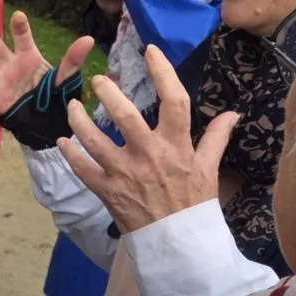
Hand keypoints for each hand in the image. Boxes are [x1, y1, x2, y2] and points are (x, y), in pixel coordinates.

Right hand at [0, 11, 94, 115]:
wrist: (45, 118)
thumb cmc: (51, 92)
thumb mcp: (65, 77)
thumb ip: (73, 59)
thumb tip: (88, 38)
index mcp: (28, 57)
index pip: (23, 38)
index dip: (20, 27)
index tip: (18, 15)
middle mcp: (10, 66)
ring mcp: (1, 83)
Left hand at [59, 45, 238, 231]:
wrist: (179, 245)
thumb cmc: (194, 204)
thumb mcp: (208, 169)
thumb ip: (215, 138)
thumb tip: (232, 113)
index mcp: (176, 147)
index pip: (174, 101)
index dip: (162, 72)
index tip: (150, 50)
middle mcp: (149, 156)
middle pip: (126, 117)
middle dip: (109, 93)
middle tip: (99, 79)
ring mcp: (125, 174)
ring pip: (95, 141)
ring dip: (79, 121)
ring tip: (72, 106)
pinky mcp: (107, 191)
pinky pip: (82, 169)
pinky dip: (70, 154)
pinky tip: (63, 141)